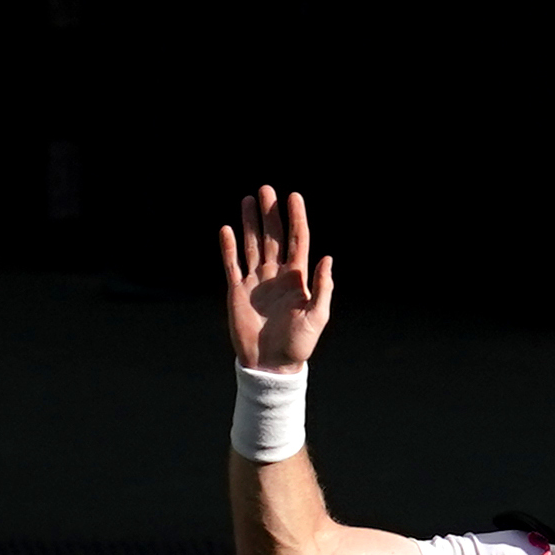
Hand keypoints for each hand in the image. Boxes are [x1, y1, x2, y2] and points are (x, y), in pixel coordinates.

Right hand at [219, 186, 332, 371]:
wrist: (271, 365)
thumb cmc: (298, 344)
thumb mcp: (317, 317)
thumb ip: (323, 288)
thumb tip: (327, 258)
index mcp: (297, 279)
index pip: (297, 240)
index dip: (296, 219)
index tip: (294, 196)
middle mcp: (276, 275)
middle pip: (272, 237)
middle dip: (270, 213)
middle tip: (266, 189)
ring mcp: (255, 281)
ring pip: (252, 245)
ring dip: (250, 223)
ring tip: (248, 200)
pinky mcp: (237, 291)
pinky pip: (232, 264)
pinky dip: (229, 247)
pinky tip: (227, 229)